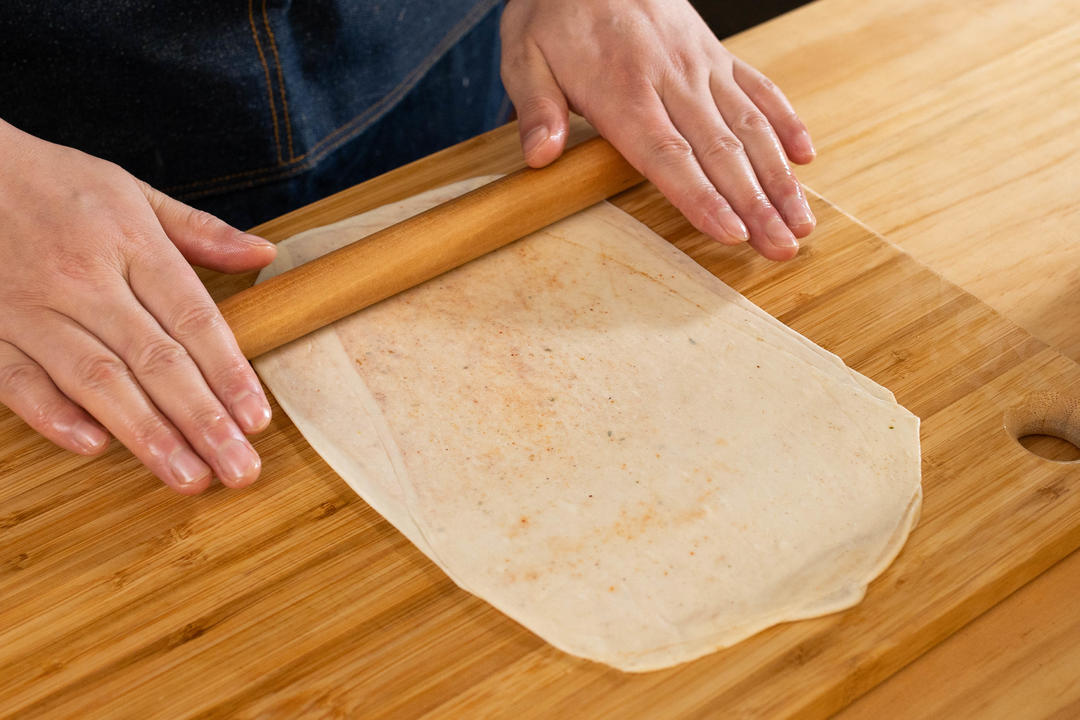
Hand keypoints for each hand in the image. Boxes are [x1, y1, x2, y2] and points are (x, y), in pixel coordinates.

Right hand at [0, 120, 275, 493]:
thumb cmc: (57, 186)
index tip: (257, 419)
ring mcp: (32, 308)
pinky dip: (52, 414)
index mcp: (132, 245)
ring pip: (97, 379)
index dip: (229, 372)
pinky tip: (93, 447)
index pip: (193, 319)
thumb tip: (265, 255)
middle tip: (239, 469)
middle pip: (156, 360)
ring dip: (145, 433)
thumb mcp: (134, 192)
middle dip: (202, 420)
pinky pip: (17, 379)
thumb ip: (201, 231)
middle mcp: (86, 281)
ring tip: (187, 476)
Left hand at [500, 0, 815, 260]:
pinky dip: (786, 122)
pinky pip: (760, 89)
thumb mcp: (524, 54)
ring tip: (801, 223)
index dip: (701, 198)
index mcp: (622, 90)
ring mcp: (701, 66)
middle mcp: (672, 81)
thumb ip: (535, 108)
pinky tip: (805, 158)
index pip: (668, 155)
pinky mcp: (717, 54)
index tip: (732, 233)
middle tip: (782, 250)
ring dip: (779, 179)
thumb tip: (540, 156)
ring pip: (750, 128)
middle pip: (720, 153)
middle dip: (756, 206)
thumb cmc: (555, 12)